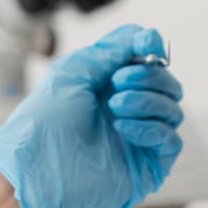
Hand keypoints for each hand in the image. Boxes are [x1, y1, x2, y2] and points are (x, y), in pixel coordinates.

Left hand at [0, 25, 182, 207]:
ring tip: (115, 106)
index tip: (146, 44)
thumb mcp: (74, 70)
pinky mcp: (148, 166)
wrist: (34, 170)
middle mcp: (129, 111)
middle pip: (167, 83)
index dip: (152, 48)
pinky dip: (151, 128)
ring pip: (172, 109)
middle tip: (119, 82)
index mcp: (111, 87)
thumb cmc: (44, 122)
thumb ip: (112, 49)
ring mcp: (140, 139)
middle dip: (149, 75)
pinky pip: (171, 140)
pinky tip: (123, 127)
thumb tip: (146, 37)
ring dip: (147, 100)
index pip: (149, 62)